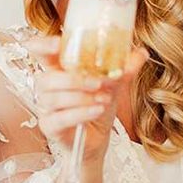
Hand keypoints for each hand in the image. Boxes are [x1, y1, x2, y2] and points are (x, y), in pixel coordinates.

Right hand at [28, 35, 147, 159]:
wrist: (98, 139)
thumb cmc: (97, 108)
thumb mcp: (112, 86)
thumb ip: (123, 69)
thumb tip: (141, 53)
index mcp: (58, 70)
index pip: (41, 53)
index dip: (42, 45)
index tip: (57, 43)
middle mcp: (48, 88)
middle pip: (47, 79)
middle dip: (73, 79)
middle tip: (98, 82)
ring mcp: (46, 108)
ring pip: (53, 99)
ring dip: (80, 97)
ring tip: (103, 99)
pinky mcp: (49, 127)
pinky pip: (60, 118)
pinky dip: (80, 113)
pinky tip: (97, 110)